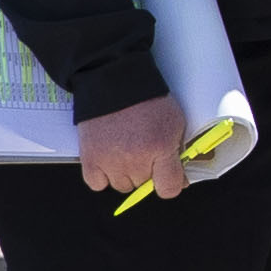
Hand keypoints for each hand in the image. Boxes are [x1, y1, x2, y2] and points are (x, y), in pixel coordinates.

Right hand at [73, 94, 192, 196]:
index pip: (169, 189)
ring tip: (124, 149)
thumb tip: (181, 181)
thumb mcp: (174, 121)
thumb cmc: (147, 99)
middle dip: (146, 171)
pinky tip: (108, 157)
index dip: (170, 183)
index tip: (167, 174)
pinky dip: (102, 175)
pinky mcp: (89, 158)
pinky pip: (97, 183)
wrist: (113, 81)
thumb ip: (178, 151)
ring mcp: (110, 161)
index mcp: (160, 147)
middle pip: (144, 186)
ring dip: (125, 173)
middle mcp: (135, 158)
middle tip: (142, 148)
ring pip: (122, 186)